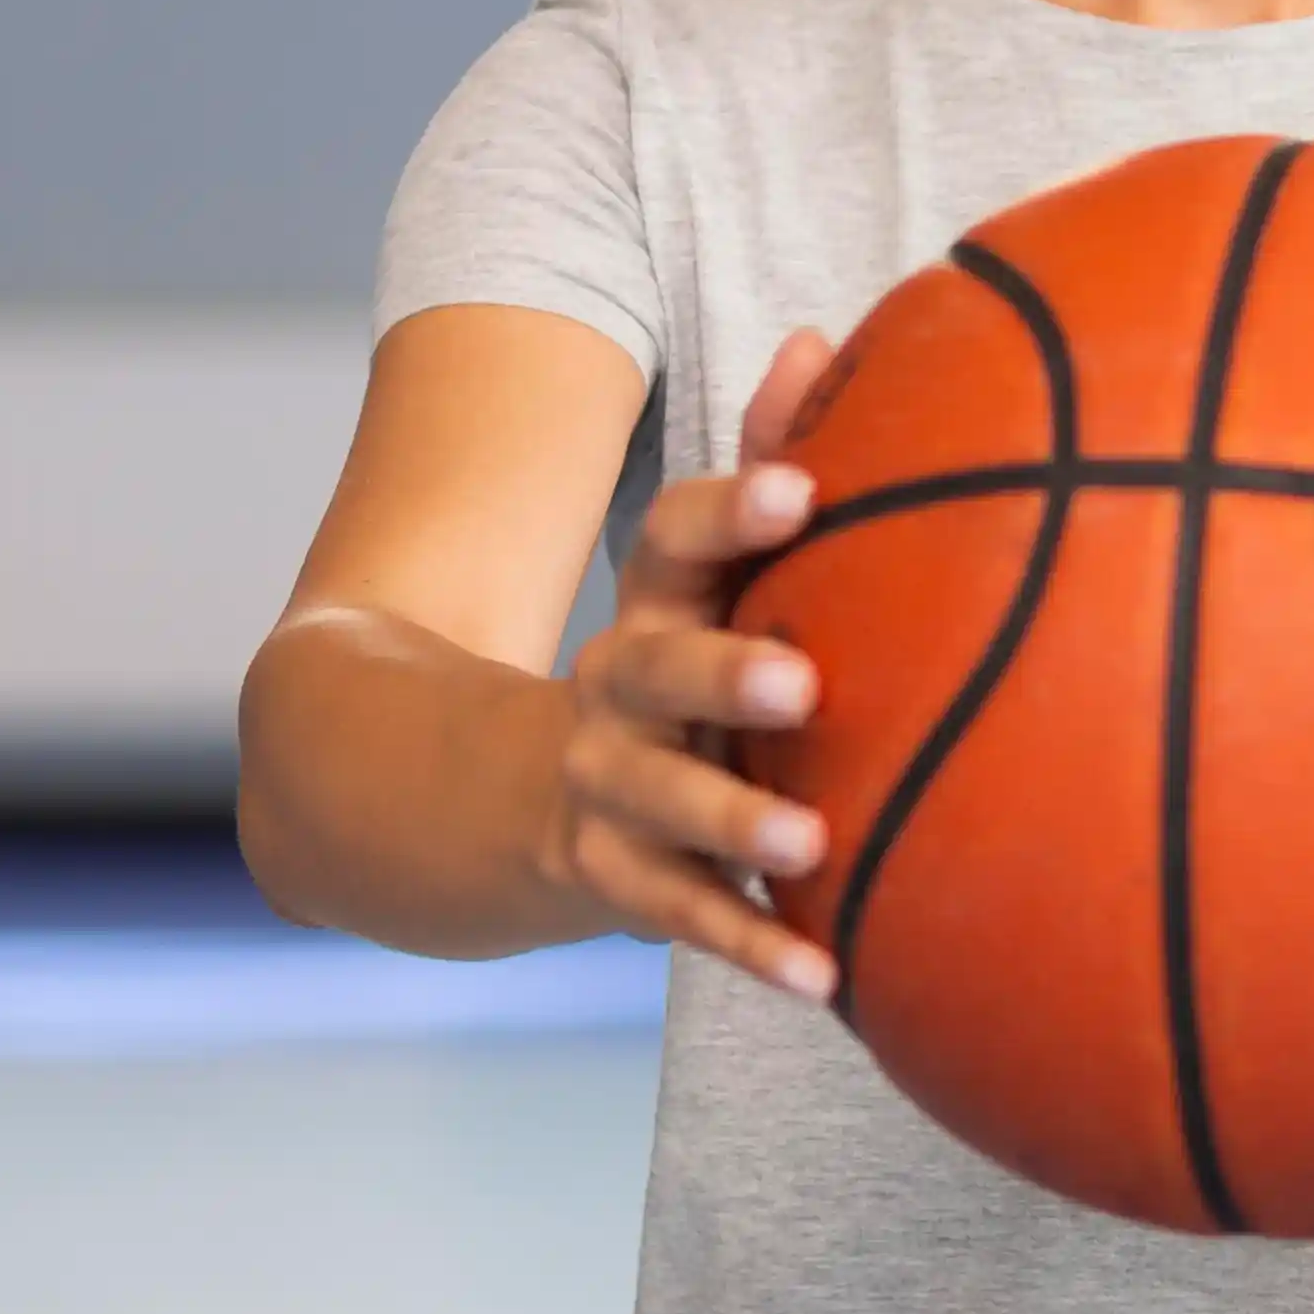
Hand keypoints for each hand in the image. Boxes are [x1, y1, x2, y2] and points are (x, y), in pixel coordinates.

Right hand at [548, 330, 841, 999]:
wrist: (485, 796)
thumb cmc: (670, 662)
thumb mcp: (699, 576)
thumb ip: (769, 462)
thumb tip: (817, 335)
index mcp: (653, 605)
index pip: (671, 539)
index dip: (734, 511)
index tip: (807, 486)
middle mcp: (616, 689)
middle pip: (654, 669)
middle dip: (720, 671)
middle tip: (802, 678)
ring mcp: (605, 787)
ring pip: (660, 801)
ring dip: (733, 821)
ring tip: (812, 839)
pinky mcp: (612, 878)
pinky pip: (685, 916)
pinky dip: (753, 946)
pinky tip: (828, 978)